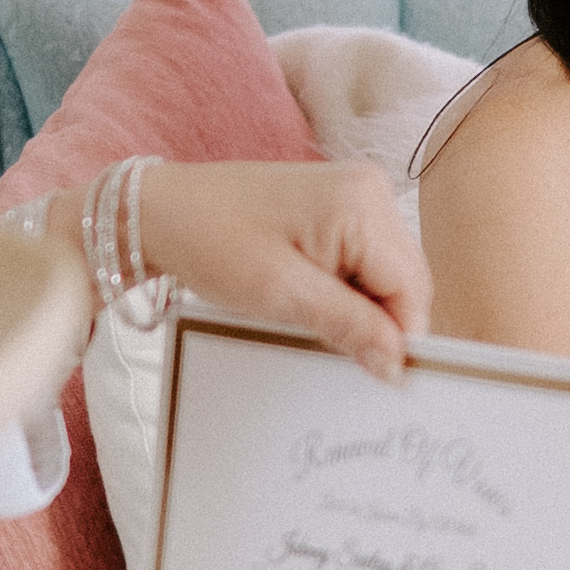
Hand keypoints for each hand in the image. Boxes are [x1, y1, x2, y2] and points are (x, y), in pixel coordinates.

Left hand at [11, 160, 436, 375]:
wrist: (157, 211)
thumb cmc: (210, 242)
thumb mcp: (281, 294)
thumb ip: (349, 326)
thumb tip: (397, 363)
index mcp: (363, 204)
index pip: (411, 289)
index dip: (399, 337)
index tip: (379, 378)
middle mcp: (370, 191)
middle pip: (404, 281)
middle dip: (380, 322)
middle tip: (340, 355)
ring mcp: (354, 194)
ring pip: (385, 274)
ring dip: (361, 308)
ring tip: (313, 321)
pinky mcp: (337, 205)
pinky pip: (363, 260)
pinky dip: (346, 290)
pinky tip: (311, 300)